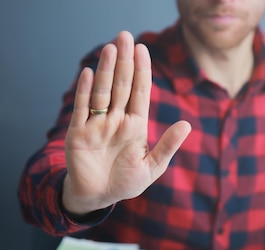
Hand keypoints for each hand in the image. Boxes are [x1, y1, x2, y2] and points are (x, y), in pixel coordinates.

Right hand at [62, 31, 190, 215]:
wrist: (98, 197)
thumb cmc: (125, 182)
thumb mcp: (151, 167)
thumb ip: (167, 146)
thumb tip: (187, 125)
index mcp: (134, 125)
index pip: (139, 93)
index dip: (141, 71)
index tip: (143, 49)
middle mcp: (115, 120)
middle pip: (121, 86)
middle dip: (124, 62)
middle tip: (125, 36)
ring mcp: (96, 124)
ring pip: (102, 92)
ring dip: (107, 71)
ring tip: (111, 49)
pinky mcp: (78, 133)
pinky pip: (83, 109)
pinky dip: (86, 92)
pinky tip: (90, 74)